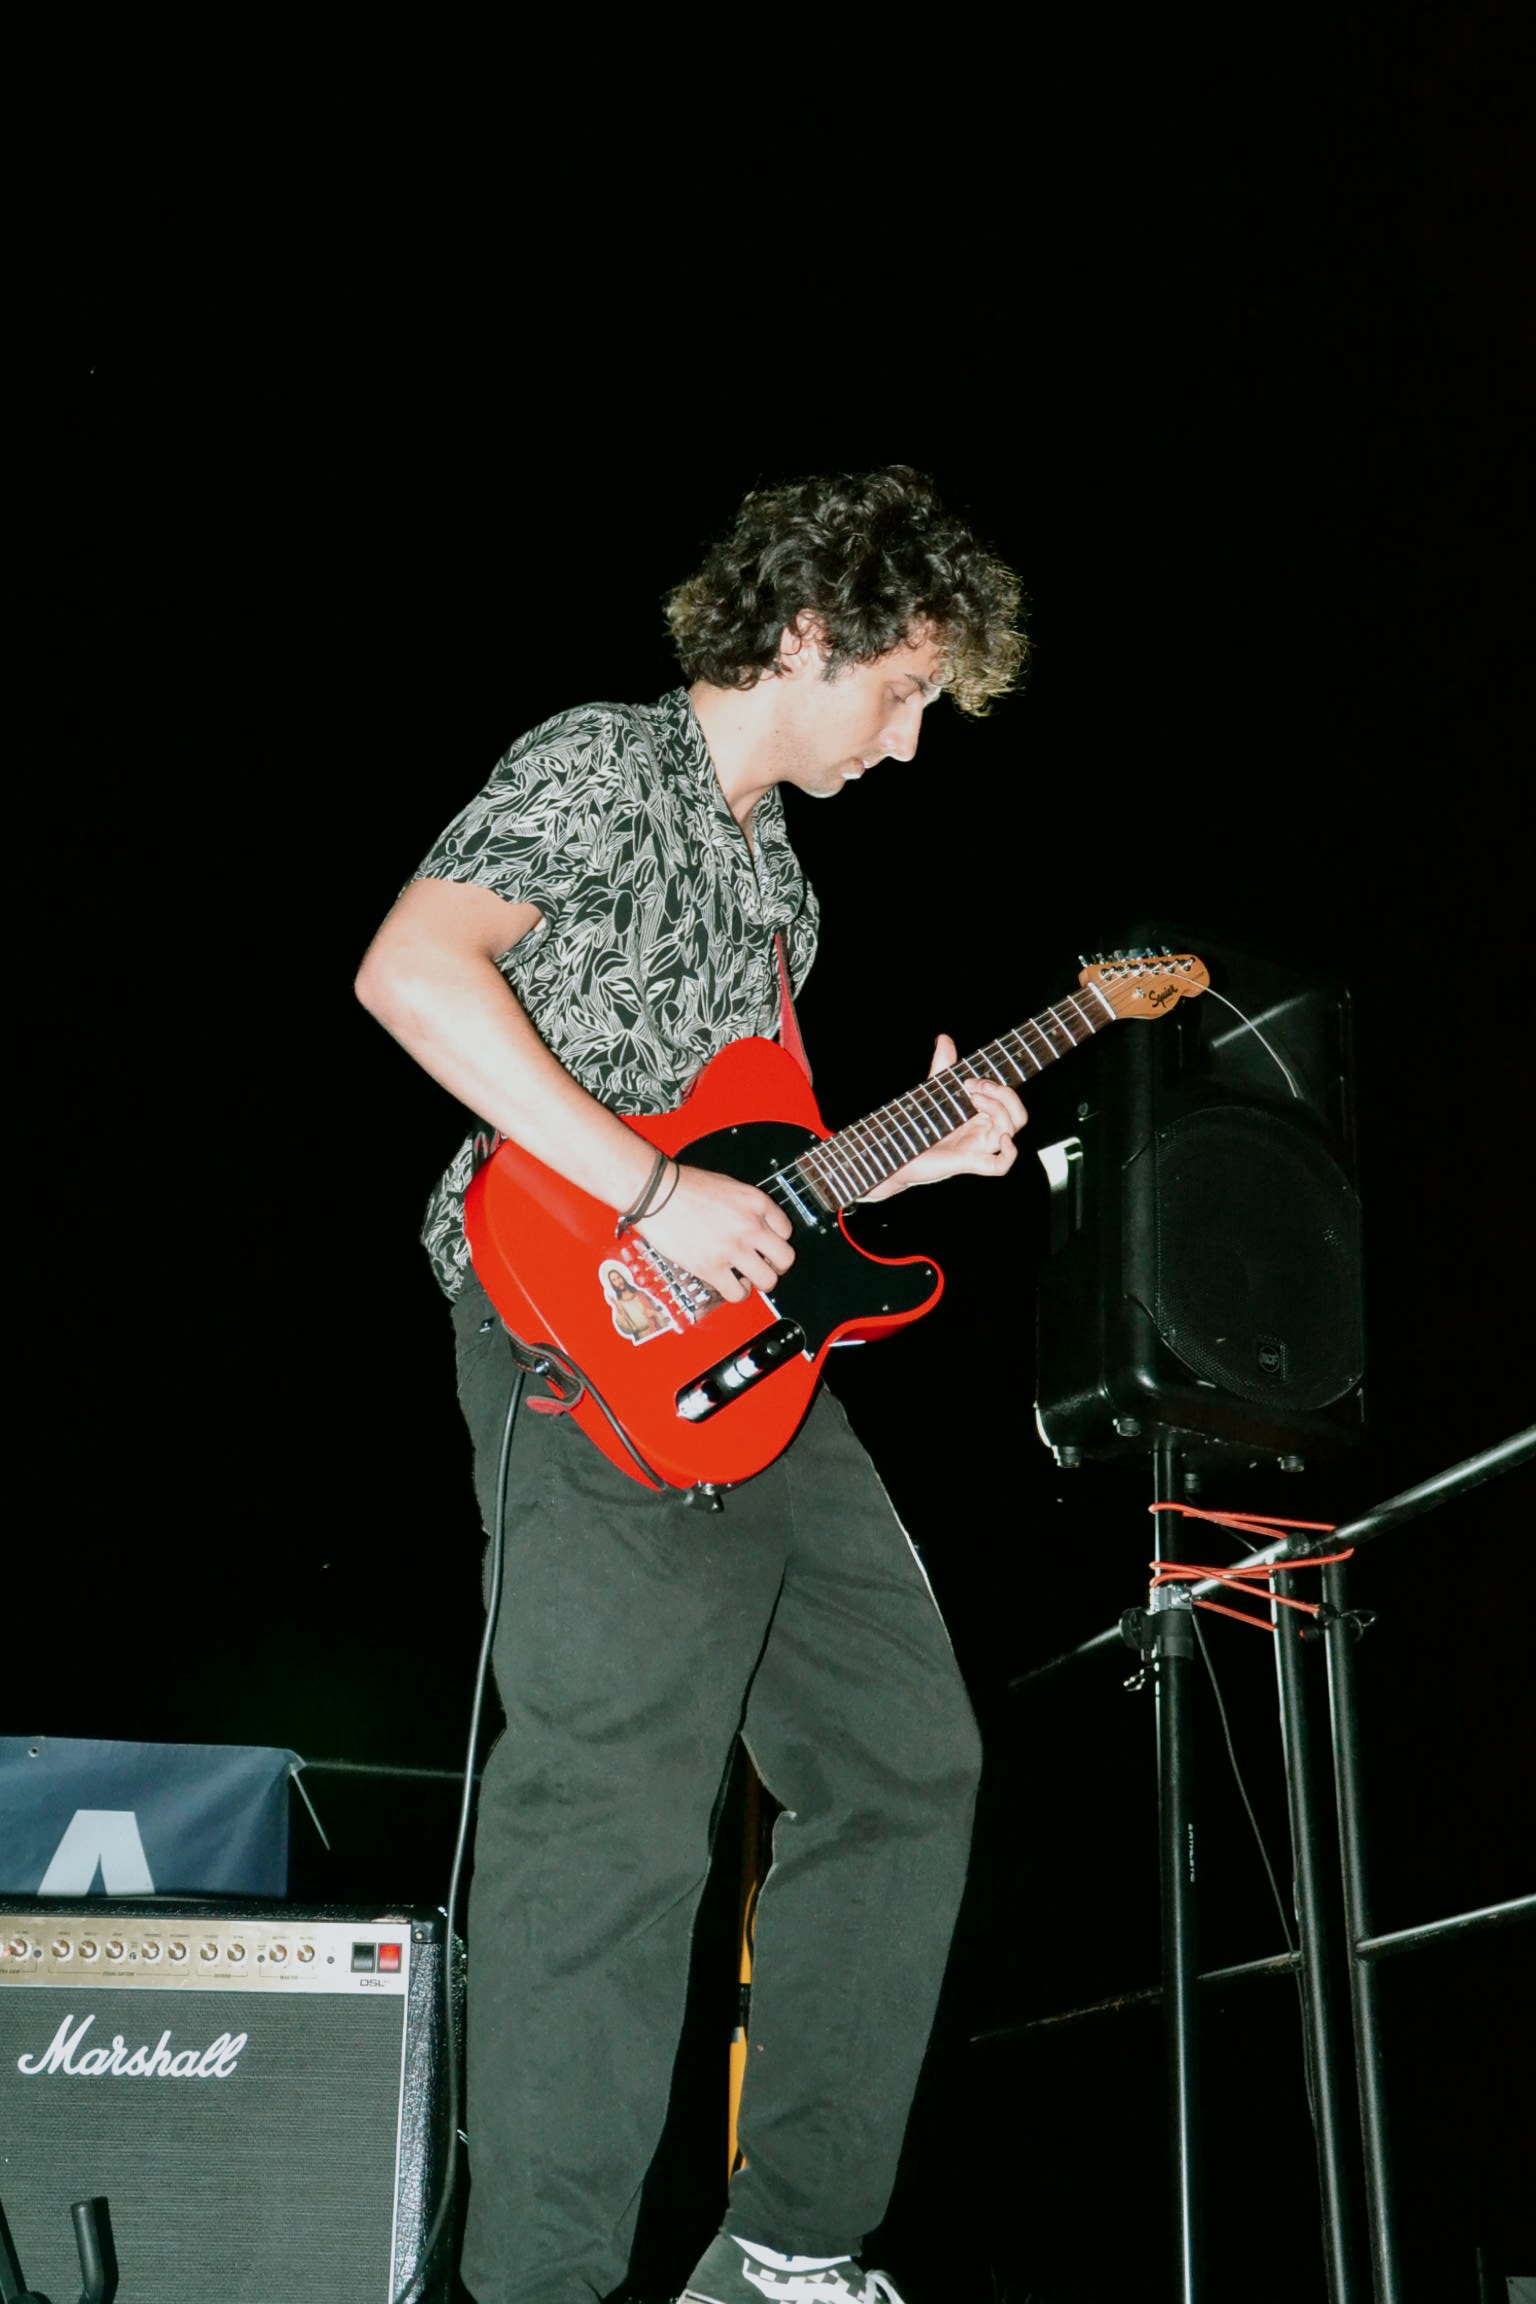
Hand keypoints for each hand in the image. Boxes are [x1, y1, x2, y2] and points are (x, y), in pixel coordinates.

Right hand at [638, 1162, 796, 1302]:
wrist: (656, 1192)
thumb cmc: (683, 1186)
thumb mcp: (727, 1186)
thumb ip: (746, 1207)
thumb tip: (754, 1224)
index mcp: (756, 1203)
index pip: (787, 1230)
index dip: (777, 1241)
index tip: (768, 1246)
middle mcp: (750, 1226)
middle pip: (785, 1258)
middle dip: (777, 1266)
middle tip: (766, 1267)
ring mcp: (733, 1248)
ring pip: (768, 1281)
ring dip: (759, 1282)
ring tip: (746, 1278)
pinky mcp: (712, 1267)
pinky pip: (738, 1293)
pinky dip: (736, 1292)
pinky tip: (729, 1283)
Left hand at [863, 1033, 1026, 1199]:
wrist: (897, 1149)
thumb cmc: (919, 1124)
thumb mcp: (935, 1091)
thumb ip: (943, 1066)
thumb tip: (945, 1038)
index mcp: (982, 1118)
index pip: (1010, 1102)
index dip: (1001, 1088)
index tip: (970, 1079)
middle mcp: (984, 1133)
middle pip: (1018, 1116)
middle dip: (1004, 1095)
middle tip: (974, 1087)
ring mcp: (978, 1149)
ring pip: (1010, 1131)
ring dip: (998, 1109)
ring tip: (973, 1099)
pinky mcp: (968, 1162)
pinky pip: (1000, 1166)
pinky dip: (1010, 1152)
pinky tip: (1003, 1138)